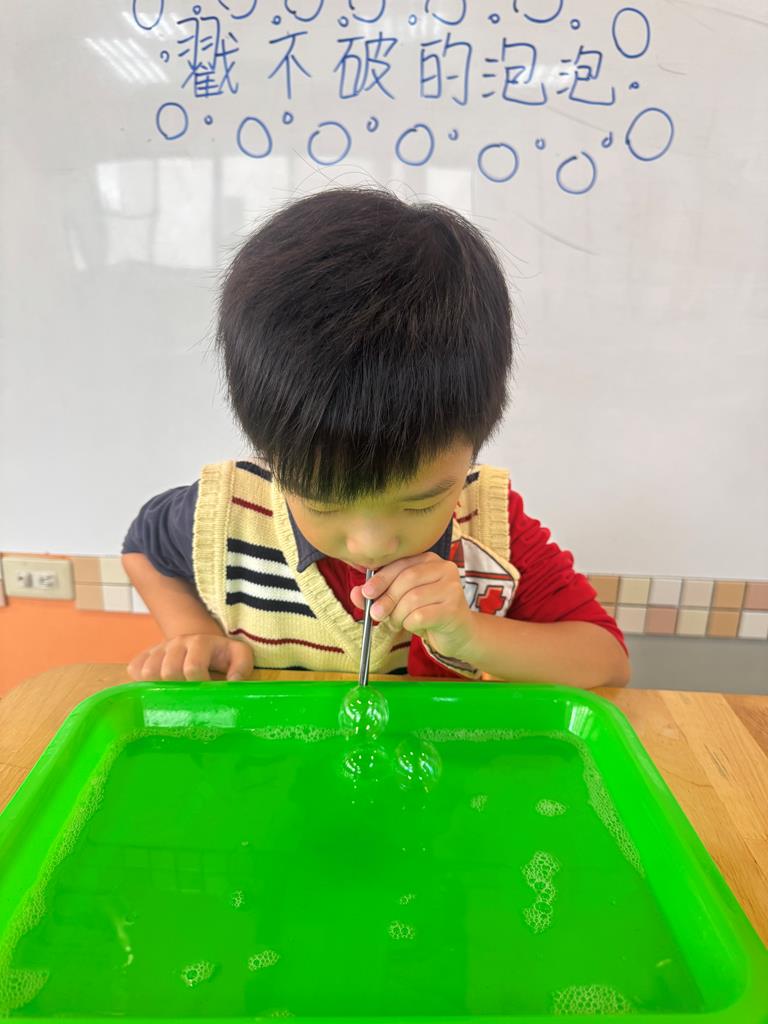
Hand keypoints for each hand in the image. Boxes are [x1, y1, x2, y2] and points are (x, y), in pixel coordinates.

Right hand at [126, 634, 253, 682]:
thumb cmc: (221, 657)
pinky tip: (158, 687)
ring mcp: (159, 648)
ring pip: (148, 672)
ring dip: (160, 687)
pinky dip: (142, 682)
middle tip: (189, 696)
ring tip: (174, 693)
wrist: (199, 643)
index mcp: (201, 642)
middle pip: (168, 671)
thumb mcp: (238, 656)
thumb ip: (242, 666)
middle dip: (180, 688)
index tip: (207, 693)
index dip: (200, 685)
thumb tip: (233, 682)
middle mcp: (177, 642)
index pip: (193, 667)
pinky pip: (134, 669)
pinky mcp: (145, 655)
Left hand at [350, 551, 474, 660]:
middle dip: (387, 598)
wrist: (458, 634)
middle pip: (407, 579)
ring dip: (398, 614)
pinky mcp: (454, 609)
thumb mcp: (400, 601)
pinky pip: (421, 616)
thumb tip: (356, 593)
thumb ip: (378, 595)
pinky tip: (413, 626)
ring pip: (413, 599)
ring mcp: (452, 587)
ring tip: (397, 622)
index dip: (381, 578)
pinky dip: (410, 624)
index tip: (366, 592)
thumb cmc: (427, 613)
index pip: (401, 564)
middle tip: (376, 614)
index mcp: (429, 560)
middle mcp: (444, 568)